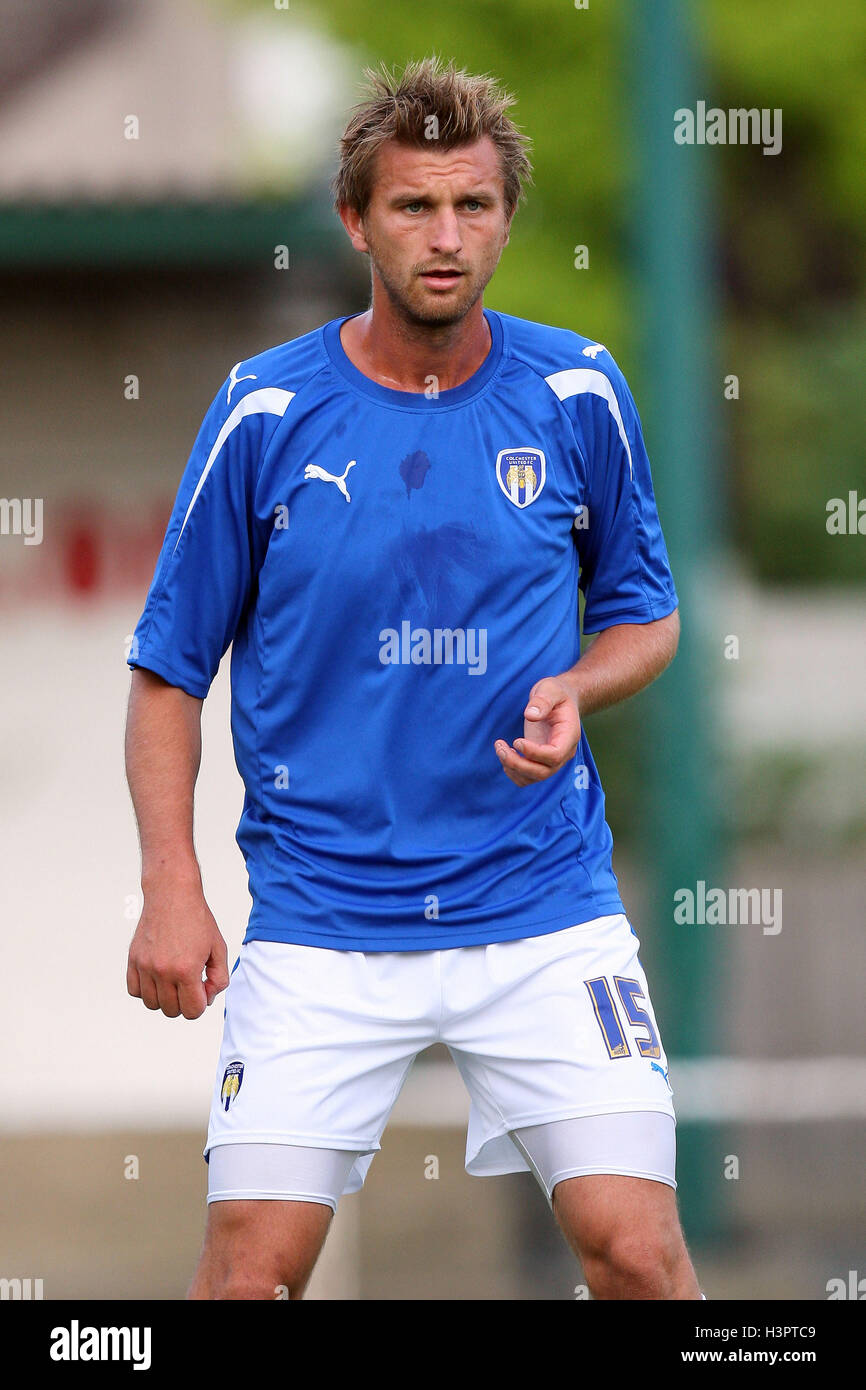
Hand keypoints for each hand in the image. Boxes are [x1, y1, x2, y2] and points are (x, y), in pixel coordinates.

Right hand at [127, 872, 229, 1019]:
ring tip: (174, 980)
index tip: (203, 989)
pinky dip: (146, 990)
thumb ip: (219, 978)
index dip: (201, 1005)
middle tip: (190, 983)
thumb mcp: (219, 948)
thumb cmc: (197, 920)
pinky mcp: (133, 959)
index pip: (192, 1011)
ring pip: (152, 1004)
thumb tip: (207, 998)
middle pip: (172, 1011)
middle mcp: (163, 971)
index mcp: (186, 970)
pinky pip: (134, 991)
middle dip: (184, 1002)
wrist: (172, 895)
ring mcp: (145, 966)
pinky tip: (158, 977)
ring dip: (165, 998)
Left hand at [494, 675, 581, 786]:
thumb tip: (530, 715)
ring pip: (534, 778)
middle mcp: (563, 752)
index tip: (516, 741)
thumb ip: (543, 700)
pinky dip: (513, 771)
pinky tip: (505, 753)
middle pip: (543, 772)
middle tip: (500, 747)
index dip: (534, 753)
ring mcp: (552, 759)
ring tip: (499, 747)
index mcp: (569, 735)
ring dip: (512, 768)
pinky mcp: (540, 761)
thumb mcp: (550, 689)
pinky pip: (527, 777)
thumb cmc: (556, 693)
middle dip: (518, 764)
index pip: (555, 755)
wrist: (561, 699)